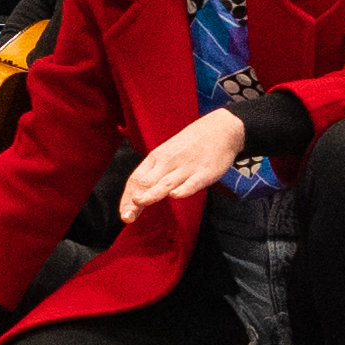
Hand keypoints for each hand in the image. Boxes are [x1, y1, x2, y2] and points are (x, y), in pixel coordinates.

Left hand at [117, 107, 250, 223]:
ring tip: (140, 203)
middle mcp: (168, 162)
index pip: (136, 178)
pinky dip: (184, 189)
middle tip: (127, 217)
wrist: (221, 128)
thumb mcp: (169, 152)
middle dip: (135, 201)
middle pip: (147, 183)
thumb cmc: (192, 143)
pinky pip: (192, 182)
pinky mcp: (204, 172)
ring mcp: (186, 167)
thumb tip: (140, 192)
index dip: (127, 197)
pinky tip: (175, 195)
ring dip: (152, 193)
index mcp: (157, 157)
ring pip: (166, 182)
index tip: (123, 213)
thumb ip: (156, 172)